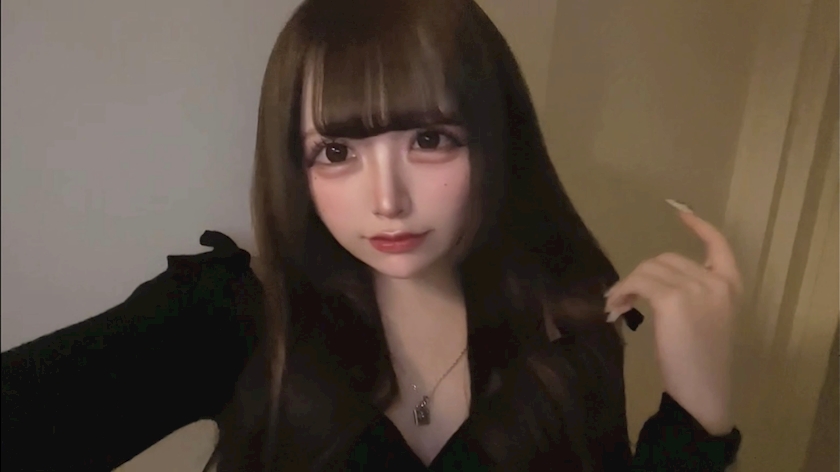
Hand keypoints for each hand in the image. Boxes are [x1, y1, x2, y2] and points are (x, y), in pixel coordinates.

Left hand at [604, 200, 741, 434]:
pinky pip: (639, 283)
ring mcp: (695, 289)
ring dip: (627, 285)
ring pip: (648, 270)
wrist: (703, 388)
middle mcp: (715, 282)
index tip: (681, 212)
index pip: (719, 245)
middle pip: (666, 259)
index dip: (699, 227)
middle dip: (640, 276)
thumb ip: (692, 294)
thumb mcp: (707, 320)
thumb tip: (648, 283)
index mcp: (730, 286)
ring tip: (617, 307)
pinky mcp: (673, 300)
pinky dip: (622, 292)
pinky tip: (616, 310)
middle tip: (622, 299)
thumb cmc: (703, 361)